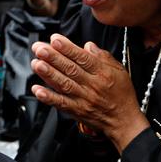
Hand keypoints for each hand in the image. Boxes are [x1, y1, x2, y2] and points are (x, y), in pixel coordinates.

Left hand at [31, 34, 148, 151]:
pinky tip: (37, 90)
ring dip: (48, 74)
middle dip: (53, 57)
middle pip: (70, 69)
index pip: (83, 58)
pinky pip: (61, 103)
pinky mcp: (77, 111)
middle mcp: (93, 86)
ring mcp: (84, 99)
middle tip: (39, 48)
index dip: (68, 48)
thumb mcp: (120, 71)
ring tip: (36, 64)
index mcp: (103, 73)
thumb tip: (88, 45)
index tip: (55, 40)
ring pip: (64, 84)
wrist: (124, 121)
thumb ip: (104, 57)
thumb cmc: (122, 95)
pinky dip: (48, 97)